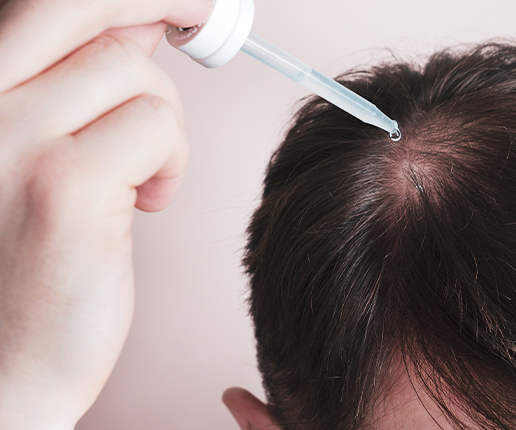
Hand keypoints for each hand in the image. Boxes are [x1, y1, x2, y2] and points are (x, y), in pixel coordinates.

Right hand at [0, 0, 210, 427]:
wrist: (3, 363)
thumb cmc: (23, 257)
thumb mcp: (32, 148)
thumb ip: (71, 81)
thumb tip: (136, 21)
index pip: (47, 1)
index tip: (178, 4)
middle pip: (81, 3)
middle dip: (164, 2)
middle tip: (202, 18)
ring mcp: (5, 139)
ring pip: (133, 73)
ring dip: (161, 124)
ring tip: (141, 177)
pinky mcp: (61, 187)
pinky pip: (156, 128)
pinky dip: (170, 162)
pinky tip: (144, 203)